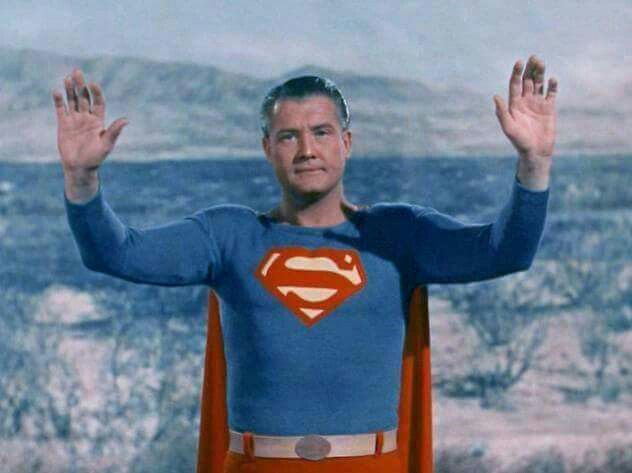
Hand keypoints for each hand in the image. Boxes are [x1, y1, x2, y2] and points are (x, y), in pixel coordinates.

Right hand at [53, 69, 127, 172]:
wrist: (79, 167)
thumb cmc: (95, 158)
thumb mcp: (106, 144)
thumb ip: (114, 131)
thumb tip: (126, 120)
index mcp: (99, 121)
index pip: (98, 102)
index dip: (96, 93)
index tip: (93, 84)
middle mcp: (87, 117)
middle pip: (84, 97)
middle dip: (81, 85)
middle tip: (77, 71)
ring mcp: (75, 119)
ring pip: (72, 100)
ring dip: (70, 89)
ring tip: (68, 77)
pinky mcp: (63, 124)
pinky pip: (61, 109)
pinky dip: (58, 101)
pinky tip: (57, 91)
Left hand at [493, 55, 557, 171]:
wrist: (535, 151)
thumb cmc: (519, 141)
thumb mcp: (508, 127)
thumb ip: (502, 112)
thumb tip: (495, 96)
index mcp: (514, 104)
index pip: (515, 84)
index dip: (517, 73)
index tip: (519, 62)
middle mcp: (526, 101)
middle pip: (528, 80)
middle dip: (530, 69)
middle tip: (534, 57)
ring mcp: (538, 103)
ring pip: (539, 83)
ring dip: (540, 73)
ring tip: (541, 62)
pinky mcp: (549, 108)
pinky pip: (551, 93)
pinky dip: (552, 86)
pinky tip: (552, 79)